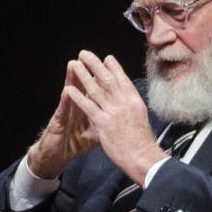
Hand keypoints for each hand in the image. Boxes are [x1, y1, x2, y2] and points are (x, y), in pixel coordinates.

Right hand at [26, 56, 100, 178]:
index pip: (95, 90)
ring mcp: (66, 113)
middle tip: (89, 56)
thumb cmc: (74, 144)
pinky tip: (67, 91)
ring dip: (72, 79)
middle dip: (86, 71)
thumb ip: (105, 123)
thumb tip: (119, 119)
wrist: (56, 157)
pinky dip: (66, 101)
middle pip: (82, 87)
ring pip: (70, 93)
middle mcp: (76, 108)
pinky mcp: (58, 122)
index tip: (109, 65)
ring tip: (74, 65)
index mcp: (87, 109)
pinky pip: (63, 110)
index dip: (101, 79)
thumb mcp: (94, 134)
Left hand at [66, 50, 165, 184]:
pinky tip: (69, 89)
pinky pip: (87, 106)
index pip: (123, 79)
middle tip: (85, 54)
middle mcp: (124, 102)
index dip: (113, 67)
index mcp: (134, 101)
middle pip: (107, 78)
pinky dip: (78, 96)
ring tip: (75, 64)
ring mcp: (113, 112)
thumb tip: (127, 97)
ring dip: (84, 75)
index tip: (106, 58)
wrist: (142, 157)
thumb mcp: (140, 117)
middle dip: (95, 64)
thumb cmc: (142, 141)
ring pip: (96, 89)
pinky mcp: (103, 123)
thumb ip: (131, 105)